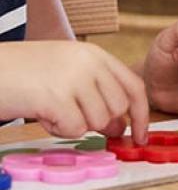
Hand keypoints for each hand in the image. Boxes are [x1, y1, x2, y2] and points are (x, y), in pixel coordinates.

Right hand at [0, 41, 148, 143]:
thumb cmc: (23, 74)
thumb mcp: (67, 75)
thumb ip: (96, 94)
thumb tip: (119, 127)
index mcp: (94, 54)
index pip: (133, 86)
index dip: (141, 114)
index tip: (140, 135)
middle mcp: (89, 62)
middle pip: (118, 108)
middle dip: (99, 122)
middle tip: (70, 116)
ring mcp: (74, 78)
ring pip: (99, 121)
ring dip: (74, 125)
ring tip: (51, 110)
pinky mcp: (56, 97)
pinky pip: (75, 129)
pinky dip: (59, 130)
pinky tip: (42, 115)